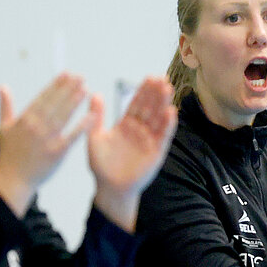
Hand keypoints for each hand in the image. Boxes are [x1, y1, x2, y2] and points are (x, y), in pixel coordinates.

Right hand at [0, 73, 89, 217]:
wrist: (12, 180)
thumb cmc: (8, 155)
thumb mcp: (3, 127)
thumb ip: (5, 105)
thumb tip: (2, 86)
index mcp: (25, 119)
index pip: (43, 97)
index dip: (55, 85)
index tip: (66, 74)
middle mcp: (36, 127)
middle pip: (55, 104)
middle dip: (68, 89)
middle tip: (80, 77)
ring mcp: (46, 139)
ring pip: (63, 116)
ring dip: (75, 102)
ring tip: (85, 89)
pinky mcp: (56, 152)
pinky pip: (71, 137)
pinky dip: (81, 126)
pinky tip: (91, 116)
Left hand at [88, 76, 177, 231]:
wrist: (109, 188)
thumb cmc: (101, 166)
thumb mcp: (95, 137)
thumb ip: (97, 116)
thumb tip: (95, 94)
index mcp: (126, 125)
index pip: (137, 104)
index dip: (143, 91)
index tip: (150, 78)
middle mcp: (140, 130)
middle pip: (150, 108)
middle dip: (156, 94)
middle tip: (162, 78)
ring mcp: (149, 141)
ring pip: (158, 119)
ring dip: (163, 104)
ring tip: (167, 89)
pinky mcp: (156, 153)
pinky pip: (163, 137)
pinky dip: (168, 125)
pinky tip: (171, 112)